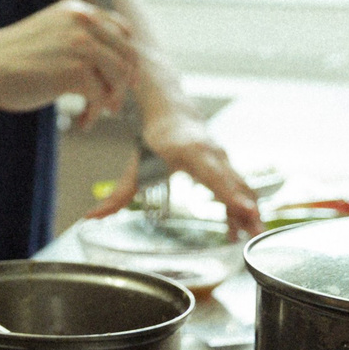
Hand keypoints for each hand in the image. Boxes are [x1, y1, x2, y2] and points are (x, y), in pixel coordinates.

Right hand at [0, 0, 138, 127]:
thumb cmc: (13, 56)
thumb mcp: (52, 33)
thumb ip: (79, 38)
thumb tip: (114, 68)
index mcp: (78, 10)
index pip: (122, 31)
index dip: (126, 58)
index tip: (120, 79)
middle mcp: (84, 22)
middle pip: (127, 55)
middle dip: (123, 83)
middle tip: (112, 103)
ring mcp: (80, 46)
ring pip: (119, 76)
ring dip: (111, 100)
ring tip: (95, 114)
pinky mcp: (74, 72)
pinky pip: (100, 97)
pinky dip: (94, 113)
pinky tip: (82, 122)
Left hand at [86, 118, 262, 236]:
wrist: (174, 112)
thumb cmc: (156, 139)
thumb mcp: (137, 167)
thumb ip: (119, 195)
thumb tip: (92, 217)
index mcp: (191, 153)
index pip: (214, 176)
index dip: (229, 194)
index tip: (245, 209)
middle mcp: (212, 154)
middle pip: (234, 184)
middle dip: (247, 209)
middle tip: (257, 232)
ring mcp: (223, 159)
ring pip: (241, 187)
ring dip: (251, 212)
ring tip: (255, 237)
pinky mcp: (227, 165)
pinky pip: (238, 189)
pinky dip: (242, 208)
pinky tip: (240, 229)